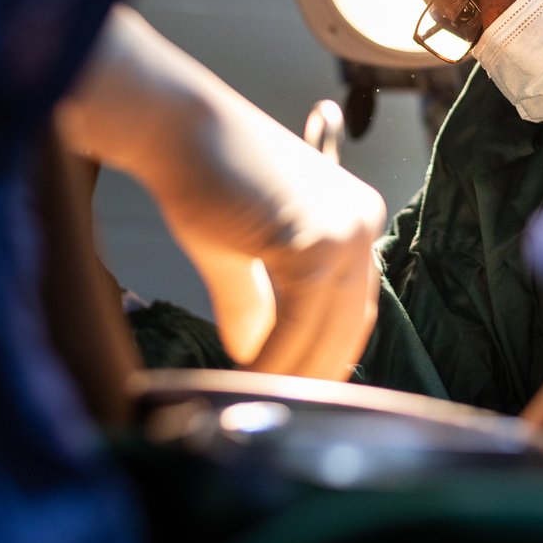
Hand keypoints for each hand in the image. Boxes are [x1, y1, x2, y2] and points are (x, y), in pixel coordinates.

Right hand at [56, 5, 385, 379]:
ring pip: (323, 332)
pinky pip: (296, 325)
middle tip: (279, 412)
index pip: (353, 306)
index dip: (326, 354)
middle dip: (313, 373)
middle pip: (347, 324)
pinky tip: (246, 377)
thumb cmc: (204, 176)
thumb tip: (253, 352)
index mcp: (356, 217)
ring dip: (290, 375)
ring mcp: (345, 231)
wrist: (179, 130)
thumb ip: (257, 302)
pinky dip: (273, 359)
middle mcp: (363, 221)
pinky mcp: (315, 243)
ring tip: (255, 402)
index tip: (298, 391)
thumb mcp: (240, 250)